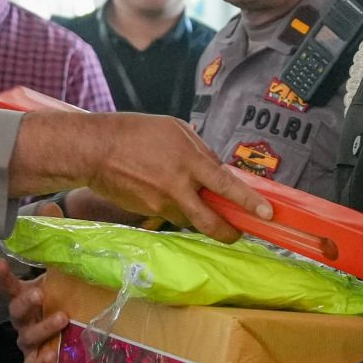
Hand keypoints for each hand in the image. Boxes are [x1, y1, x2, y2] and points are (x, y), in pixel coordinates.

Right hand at [0, 260, 72, 362]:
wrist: (71, 341)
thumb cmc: (65, 309)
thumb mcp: (64, 289)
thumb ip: (65, 274)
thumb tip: (75, 250)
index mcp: (25, 301)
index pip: (9, 286)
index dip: (3, 276)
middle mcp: (23, 322)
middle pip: (16, 311)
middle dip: (26, 302)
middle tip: (39, 294)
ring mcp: (27, 344)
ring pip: (28, 337)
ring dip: (44, 328)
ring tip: (62, 319)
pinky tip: (52, 356)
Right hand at [9, 110, 268, 239]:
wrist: (95, 151)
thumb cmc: (136, 133)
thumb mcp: (176, 130)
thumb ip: (201, 152)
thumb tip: (218, 171)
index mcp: (189, 162)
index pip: (226, 186)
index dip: (249, 202)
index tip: (268, 214)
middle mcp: (178, 188)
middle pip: (211, 223)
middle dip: (229, 232)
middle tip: (238, 231)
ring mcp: (161, 205)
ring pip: (192, 219)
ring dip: (200, 214)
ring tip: (192, 195)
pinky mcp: (148, 213)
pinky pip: (173, 214)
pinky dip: (179, 208)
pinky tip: (169, 191)